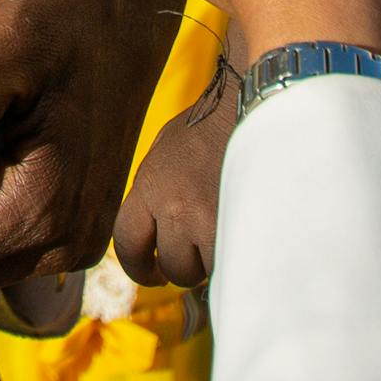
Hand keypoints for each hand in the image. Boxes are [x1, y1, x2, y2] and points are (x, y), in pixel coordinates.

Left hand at [109, 68, 233, 285]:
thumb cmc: (213, 127)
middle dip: (185, 265)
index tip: (152, 273)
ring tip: (225, 233)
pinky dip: (237, 257)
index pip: (127, 242)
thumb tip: (152, 237)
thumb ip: (154, 193)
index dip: (137, 267)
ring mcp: (209, 219)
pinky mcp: (241, 226)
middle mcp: (175, 207)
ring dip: (213, 262)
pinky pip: (232, 263)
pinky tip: (244, 238)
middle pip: (172, 266)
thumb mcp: (166, 152)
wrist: (253, 107)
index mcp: (150, 185)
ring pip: (205, 271)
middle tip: (200, 252)